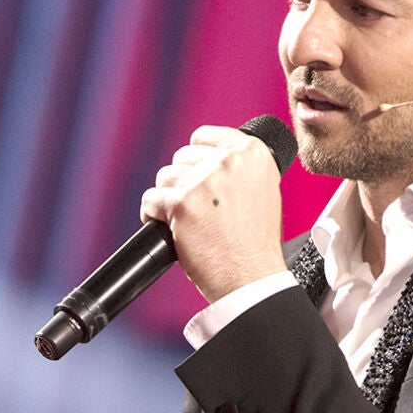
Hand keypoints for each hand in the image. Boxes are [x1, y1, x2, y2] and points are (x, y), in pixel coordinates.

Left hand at [139, 124, 287, 301]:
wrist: (251, 277)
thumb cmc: (255, 243)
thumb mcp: (262, 191)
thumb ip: (239, 169)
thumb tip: (208, 158)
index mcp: (252, 153)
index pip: (205, 136)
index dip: (196, 157)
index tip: (196, 175)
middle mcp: (229, 161)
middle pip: (181, 157)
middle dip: (182, 181)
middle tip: (195, 208)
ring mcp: (203, 181)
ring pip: (164, 177)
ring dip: (168, 198)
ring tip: (184, 221)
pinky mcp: (181, 203)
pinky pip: (150, 200)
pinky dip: (152, 215)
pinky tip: (167, 229)